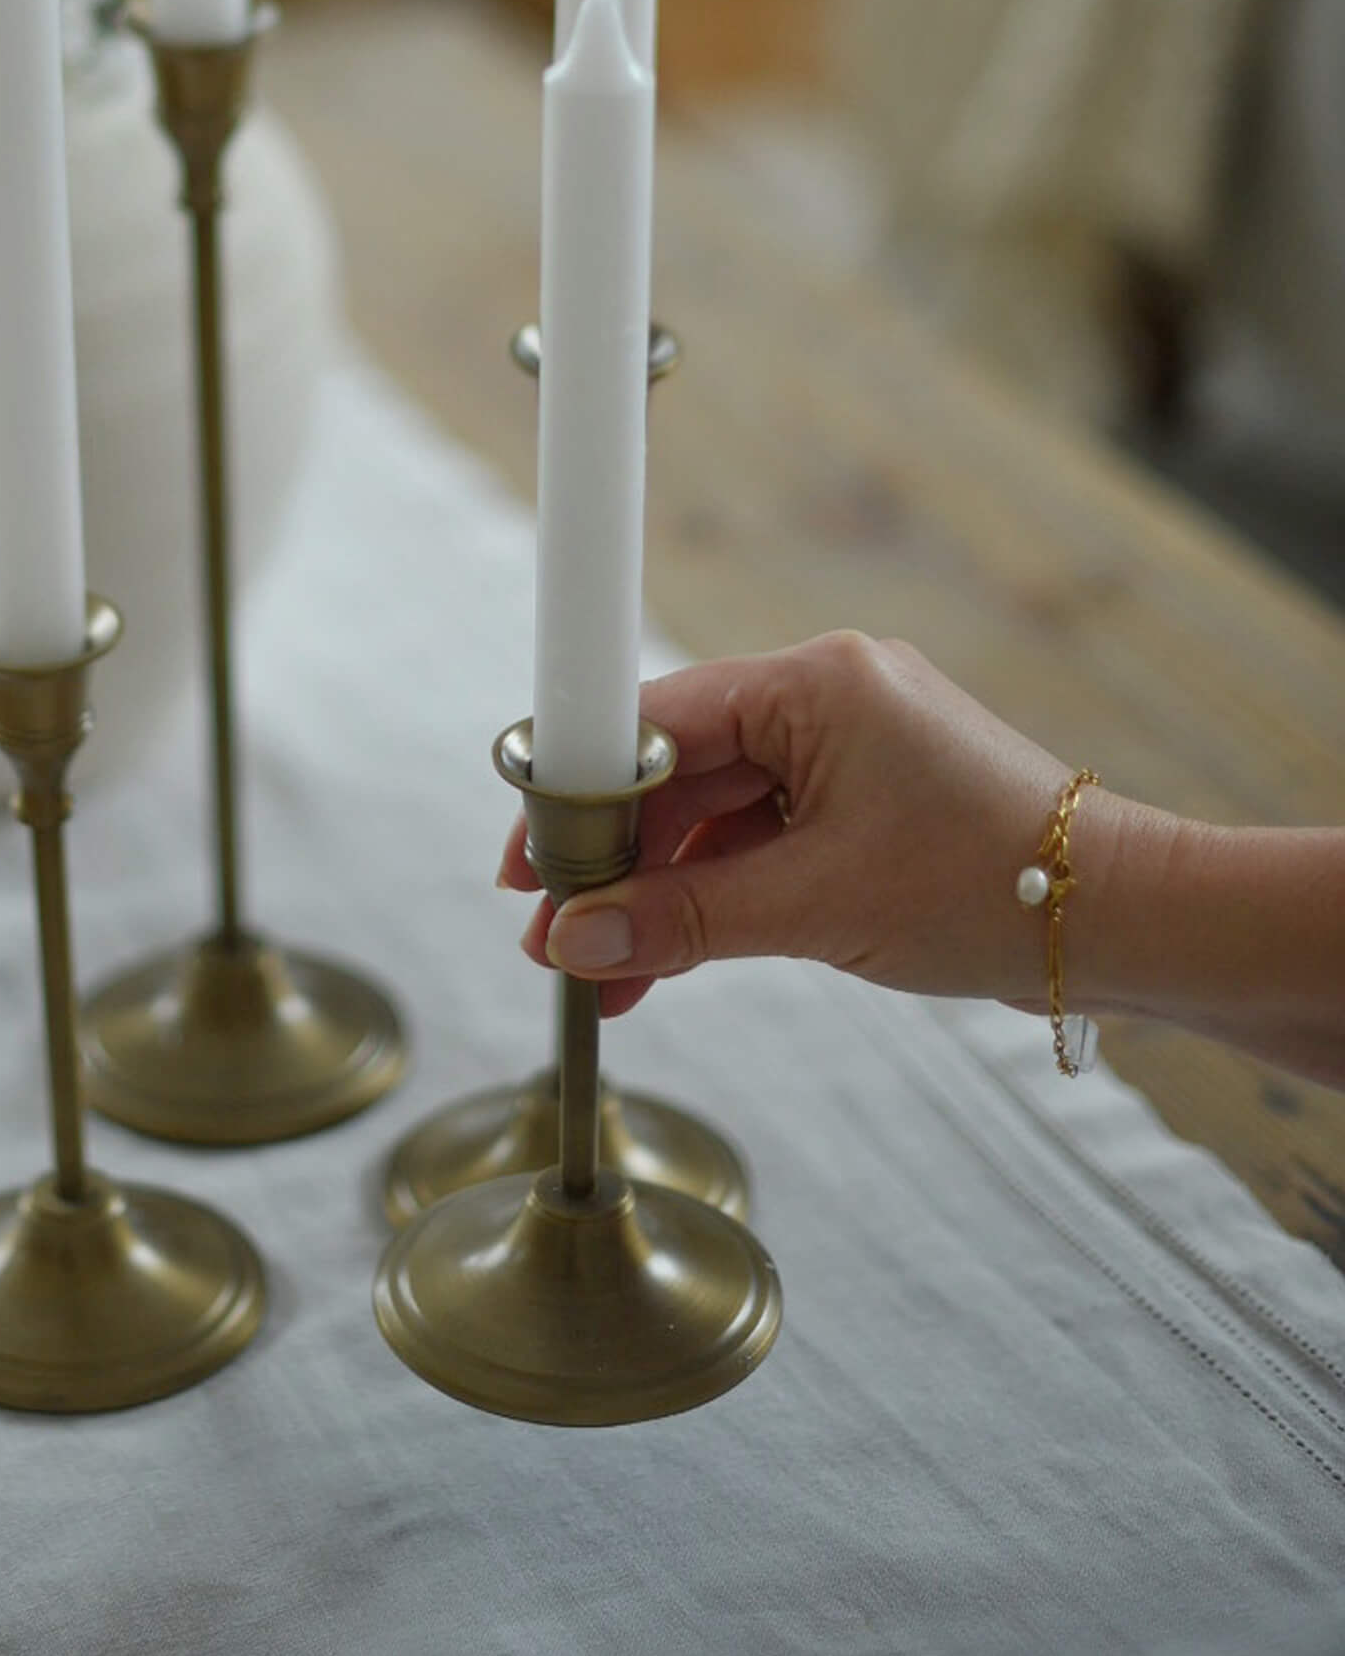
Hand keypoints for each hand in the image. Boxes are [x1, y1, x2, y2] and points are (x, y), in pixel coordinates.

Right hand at [499, 632, 1088, 1019]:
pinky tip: (667, 954)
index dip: (578, 794)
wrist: (1127, 923)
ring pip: (711, 810)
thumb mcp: (817, 907)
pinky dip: (713, 892)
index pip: (652, 722)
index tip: (529, 863)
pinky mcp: (860, 793)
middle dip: (614, 860)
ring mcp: (845, 744)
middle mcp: (824, 695)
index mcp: (814, 684)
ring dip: (659, 889)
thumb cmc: (996, 887)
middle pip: (673, 768)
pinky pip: (757, 833)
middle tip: (556, 935)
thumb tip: (576, 945)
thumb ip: (683, 921)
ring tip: (604, 971)